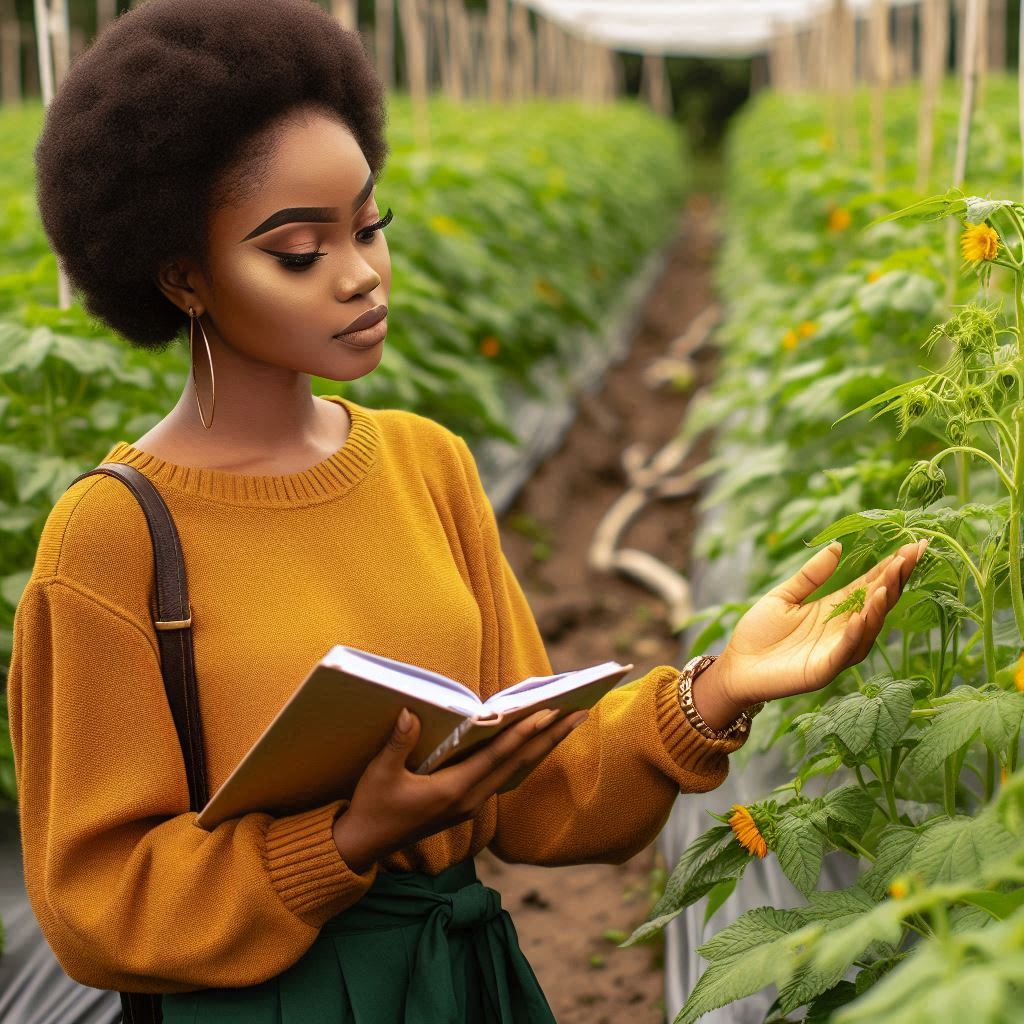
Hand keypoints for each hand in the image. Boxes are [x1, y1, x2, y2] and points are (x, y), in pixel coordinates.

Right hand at [332, 706, 587, 872]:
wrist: (364, 846)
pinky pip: (504, 776)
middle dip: (550, 735)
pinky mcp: (466, 805)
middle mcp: (470, 799)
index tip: (549, 712)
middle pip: (519, 762)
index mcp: (453, 791)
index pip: (497, 756)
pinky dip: (524, 756)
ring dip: (543, 745)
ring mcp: (471, 804)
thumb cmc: (372, 807)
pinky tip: (536, 745)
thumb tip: (410, 712)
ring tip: (569, 721)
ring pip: (516, 770)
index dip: (523, 732)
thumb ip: (398, 743)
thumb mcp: (379, 773)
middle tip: (581, 711)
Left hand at [711, 538, 928, 711]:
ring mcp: (836, 651)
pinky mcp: (823, 670)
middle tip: (911, 555)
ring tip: (888, 582)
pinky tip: (862, 616)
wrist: (736, 666)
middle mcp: (843, 629)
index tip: (913, 545)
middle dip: (895, 580)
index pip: (870, 585)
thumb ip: (810, 575)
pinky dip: (854, 634)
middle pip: (877, 603)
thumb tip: (837, 547)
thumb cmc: (758, 632)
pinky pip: (844, 651)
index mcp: (835, 609)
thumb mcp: (784, 596)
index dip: (890, 567)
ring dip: (879, 606)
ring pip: (867, 628)